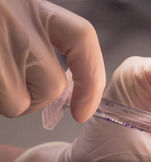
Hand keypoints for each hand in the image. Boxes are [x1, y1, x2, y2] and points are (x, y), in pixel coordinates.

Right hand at [0, 0, 104, 121]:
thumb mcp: (15, 18)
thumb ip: (42, 42)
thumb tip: (64, 89)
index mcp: (34, 7)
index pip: (82, 39)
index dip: (91, 78)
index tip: (85, 111)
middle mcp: (19, 21)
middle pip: (54, 85)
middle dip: (39, 98)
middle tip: (17, 87)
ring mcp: (0, 41)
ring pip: (26, 102)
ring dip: (15, 102)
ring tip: (0, 79)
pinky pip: (5, 103)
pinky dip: (0, 101)